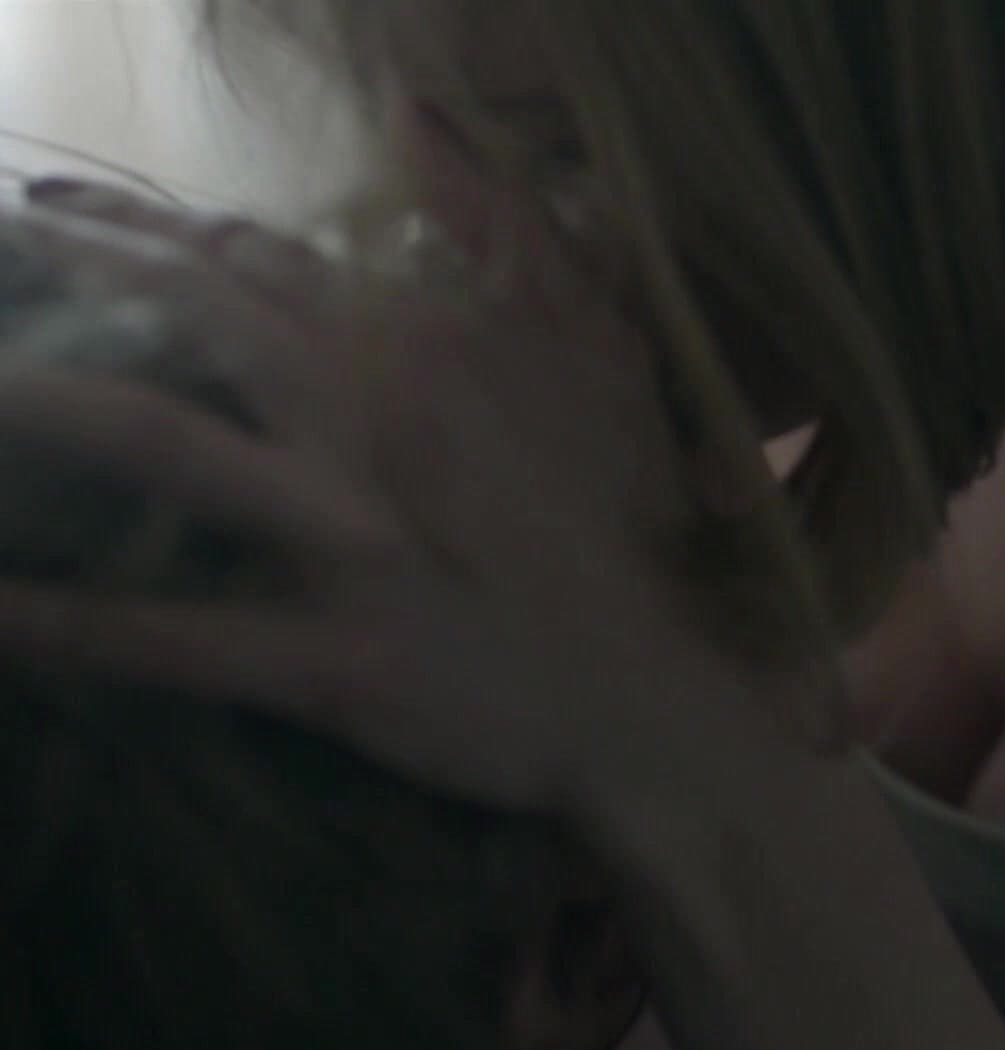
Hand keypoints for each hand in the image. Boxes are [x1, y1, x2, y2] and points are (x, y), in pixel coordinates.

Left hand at [0, 176, 832, 847]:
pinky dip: (72, 628)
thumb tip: (420, 118)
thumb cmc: (628, 527)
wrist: (657, 692)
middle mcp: (376, 422)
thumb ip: (517, 231)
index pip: (274, 259)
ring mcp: (350, 538)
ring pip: (170, 445)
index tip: (75, 209)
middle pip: (203, 314)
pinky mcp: (336, 657)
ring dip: (42, 405)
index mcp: (431, 349)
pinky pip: (180, 641)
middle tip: (6, 236)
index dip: (164, 227)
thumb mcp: (603, 356)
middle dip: (87, 262)